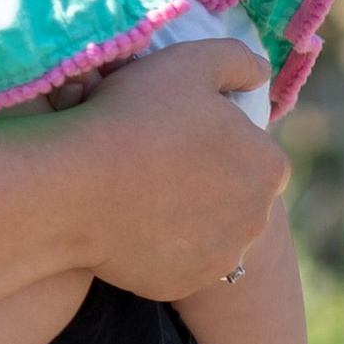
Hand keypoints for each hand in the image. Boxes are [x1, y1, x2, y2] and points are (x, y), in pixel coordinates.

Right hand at [63, 40, 285, 302]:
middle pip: (236, 194)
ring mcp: (220, 258)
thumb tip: (261, 71)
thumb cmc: (135, 115)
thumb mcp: (189, 63)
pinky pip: (178, 259)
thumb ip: (236, 60)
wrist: (74, 185)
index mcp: (268, 166)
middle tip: (160, 157)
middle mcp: (256, 219)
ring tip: (142, 188)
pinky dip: (162, 243)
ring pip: (210, 229)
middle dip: (209, 179)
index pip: (255, 151)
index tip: (182, 129)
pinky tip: (130, 220)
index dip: (219, 138)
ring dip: (188, 213)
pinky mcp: (184, 283)